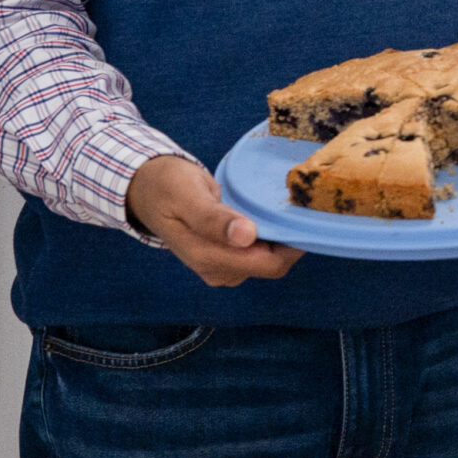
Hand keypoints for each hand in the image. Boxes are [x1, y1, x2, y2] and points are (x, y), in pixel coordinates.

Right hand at [126, 155, 302, 287]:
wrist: (148, 190)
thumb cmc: (167, 187)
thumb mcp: (188, 196)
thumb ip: (214, 219)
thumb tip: (247, 237)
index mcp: (207, 258)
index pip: (268, 264)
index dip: (294, 243)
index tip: (309, 214)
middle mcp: (217, 270)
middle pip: (272, 264)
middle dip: (291, 240)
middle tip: (303, 205)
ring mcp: (221, 266)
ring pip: (268, 259)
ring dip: (282, 238)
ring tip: (288, 207)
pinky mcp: (225, 258)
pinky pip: (258, 253)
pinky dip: (271, 237)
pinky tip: (272, 216)